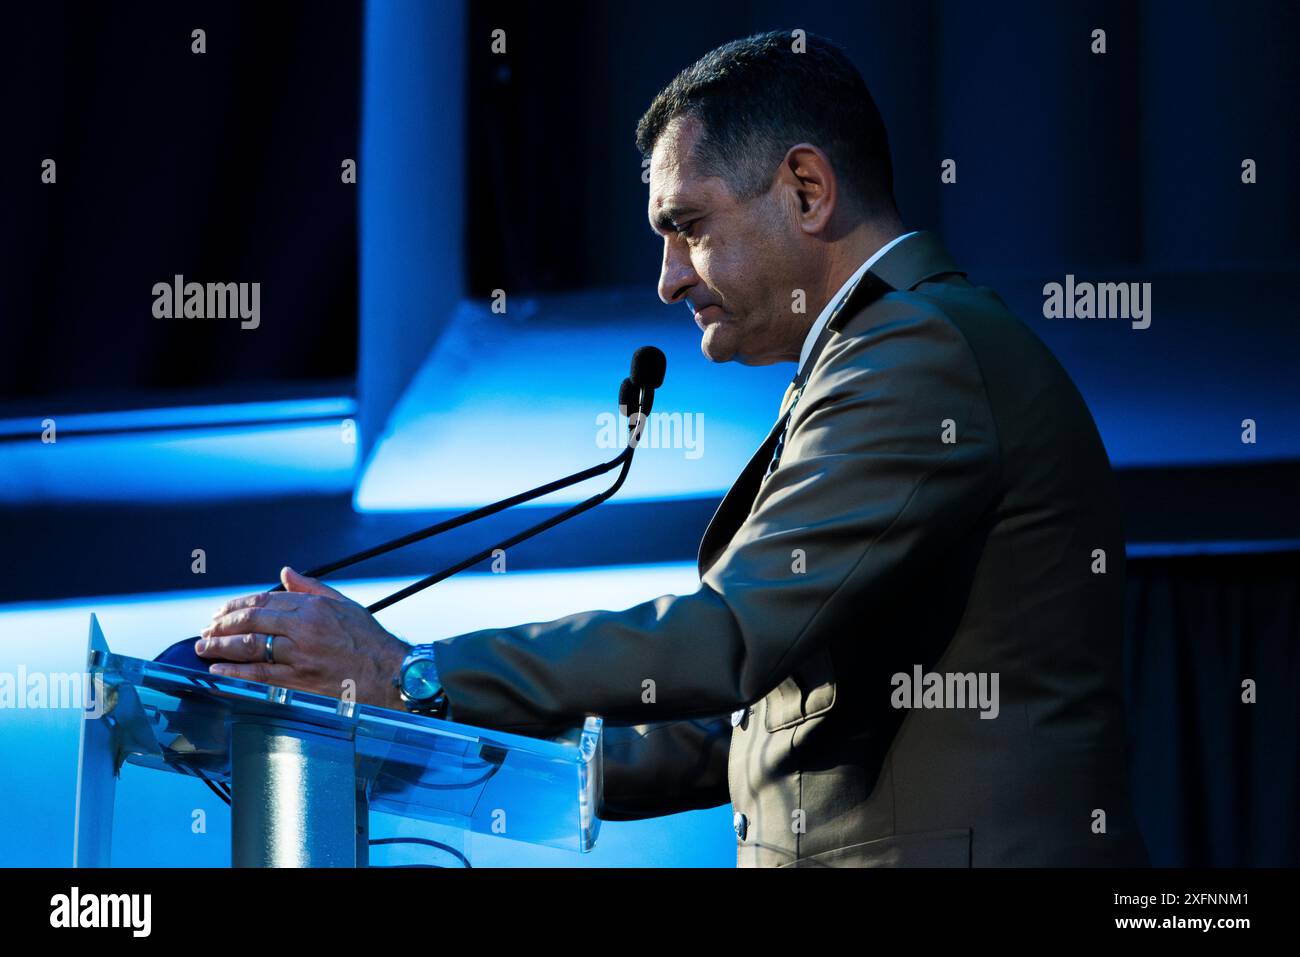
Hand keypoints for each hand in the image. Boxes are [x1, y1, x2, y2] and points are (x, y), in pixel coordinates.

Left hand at [196, 566, 408, 710]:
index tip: (222, 611)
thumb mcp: (344, 605)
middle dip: (223, 624)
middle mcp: (305, 629)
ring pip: (251, 647)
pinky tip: (218, 670)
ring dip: (222, 646)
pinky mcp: (301, 682)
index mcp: (314, 608)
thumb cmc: (369, 640)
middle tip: (206, 629)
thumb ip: (311, 588)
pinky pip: (260, 676)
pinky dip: (235, 672)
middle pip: (252, 621)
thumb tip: (285, 572)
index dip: (237, 605)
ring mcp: (301, 657)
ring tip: (204, 647)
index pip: (265, 601)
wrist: (390, 674)